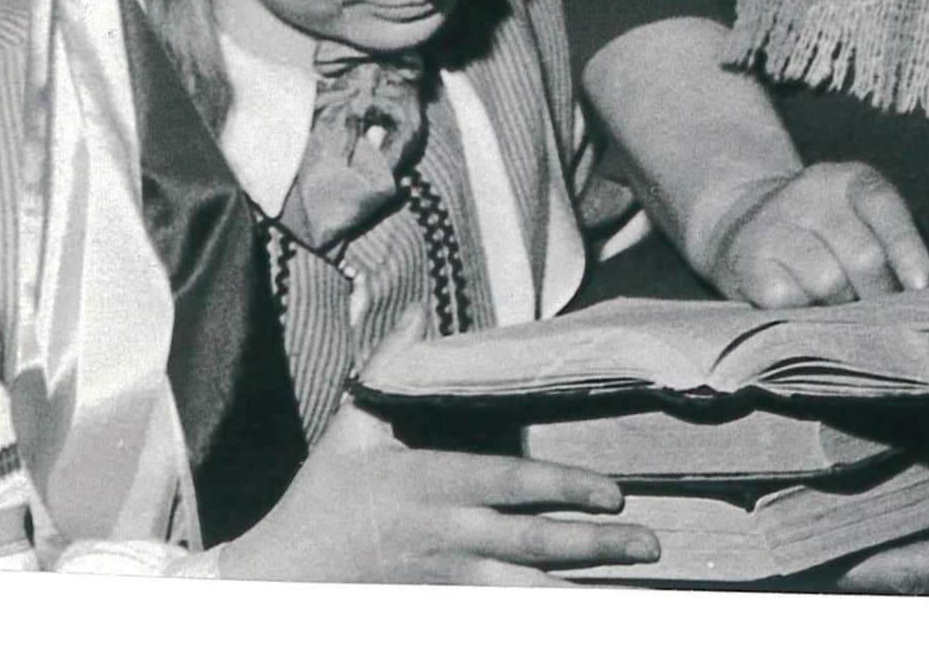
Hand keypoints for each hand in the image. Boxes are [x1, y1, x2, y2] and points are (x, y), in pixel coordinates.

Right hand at [219, 402, 661, 584]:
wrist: (277, 581)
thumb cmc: (319, 500)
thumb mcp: (351, 428)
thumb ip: (392, 367)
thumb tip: (421, 309)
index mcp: (432, 484)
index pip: (513, 486)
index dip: (566, 490)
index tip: (614, 493)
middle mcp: (447, 536)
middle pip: (534, 545)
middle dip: (596, 545)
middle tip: (650, 543)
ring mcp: (445, 579)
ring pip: (524, 592)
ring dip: (581, 593)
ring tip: (633, 596)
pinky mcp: (438, 607)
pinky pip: (498, 617)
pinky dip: (536, 619)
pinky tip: (575, 618)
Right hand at [707, 161, 928, 305]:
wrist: (745, 224)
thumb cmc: (825, 235)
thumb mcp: (859, 220)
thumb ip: (888, 244)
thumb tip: (914, 290)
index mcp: (848, 180)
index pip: (884, 206)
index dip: (906, 247)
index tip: (919, 284)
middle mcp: (810, 192)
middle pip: (863, 255)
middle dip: (878, 292)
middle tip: (878, 311)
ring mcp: (773, 222)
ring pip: (827, 281)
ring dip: (839, 305)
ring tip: (835, 305)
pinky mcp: (745, 258)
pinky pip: (786, 299)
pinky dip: (800, 311)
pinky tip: (799, 304)